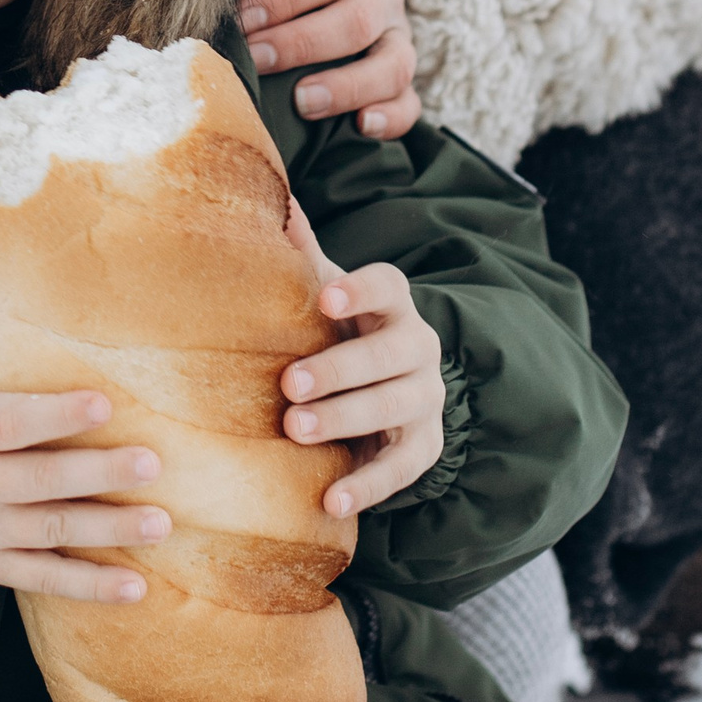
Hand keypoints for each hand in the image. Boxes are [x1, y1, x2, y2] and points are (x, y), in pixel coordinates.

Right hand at [0, 360, 161, 603]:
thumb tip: (44, 337)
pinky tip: (133, 586)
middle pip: (38, 479)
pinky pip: (42, 578)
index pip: (5, 422)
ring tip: (159, 523)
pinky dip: (89, 586)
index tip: (103, 404)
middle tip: (150, 464)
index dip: (54, 415)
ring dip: (108, 528)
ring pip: (48, 529)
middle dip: (98, 473)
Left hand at [240, 0, 420, 139]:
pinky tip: (360, 126)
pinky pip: (409, 100)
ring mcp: (396, 31)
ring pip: (394, 63)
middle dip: (302, 45)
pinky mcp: (397, 70)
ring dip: (347, 87)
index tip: (241, 19)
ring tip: (301, 103)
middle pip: (358, 20)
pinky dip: (392, 117)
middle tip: (256, 61)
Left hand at [280, 262, 443, 516]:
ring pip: (395, 407)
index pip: (389, 286)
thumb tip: (276, 200)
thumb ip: (303, 256)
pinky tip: (331, 501)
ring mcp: (425, 399)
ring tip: (296, 429)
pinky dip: (366, 487)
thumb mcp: (324, 293)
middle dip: (341, 369)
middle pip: (390, 354)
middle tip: (290, 383)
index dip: (361, 290)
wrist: (382, 385)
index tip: (326, 297)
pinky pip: (401, 470)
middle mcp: (418, 348)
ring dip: (347, 419)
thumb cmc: (338, 330)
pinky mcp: (423, 448)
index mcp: (392, 305)